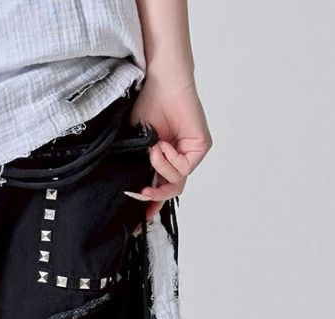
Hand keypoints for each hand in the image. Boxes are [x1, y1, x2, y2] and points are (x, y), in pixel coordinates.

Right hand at [128, 74, 211, 218]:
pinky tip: (162, 144)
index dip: (152, 205)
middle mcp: (179, 157)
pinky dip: (169, 160)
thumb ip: (138, 168)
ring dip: (160, 169)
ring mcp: (191, 152)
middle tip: (142, 193)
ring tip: (153, 149)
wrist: (159, 84)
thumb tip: (132, 192)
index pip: (161, 188)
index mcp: (164, 157)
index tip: (141, 219)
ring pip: (177, 182)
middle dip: (155, 195)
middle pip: (171, 191)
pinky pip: (184, 168)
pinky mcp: (201, 146)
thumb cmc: (146, 105)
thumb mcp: (136, 145)